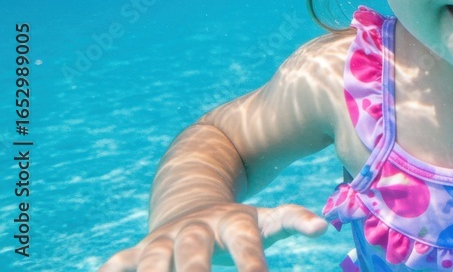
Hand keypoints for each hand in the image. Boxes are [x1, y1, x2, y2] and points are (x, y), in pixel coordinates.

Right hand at [99, 203, 327, 271]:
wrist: (189, 198)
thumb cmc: (236, 222)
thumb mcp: (263, 218)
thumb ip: (291, 218)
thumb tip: (325, 227)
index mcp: (231, 223)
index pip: (245, 243)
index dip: (251, 264)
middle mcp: (194, 231)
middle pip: (194, 255)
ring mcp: (161, 242)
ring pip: (151, 263)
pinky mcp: (134, 253)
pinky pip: (116, 266)